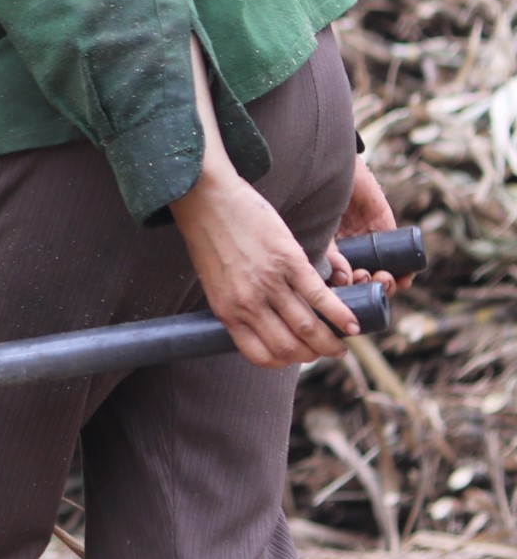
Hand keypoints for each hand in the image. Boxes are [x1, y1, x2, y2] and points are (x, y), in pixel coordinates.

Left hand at [169, 34, 355, 366]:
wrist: (205, 196)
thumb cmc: (209, 236)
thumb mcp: (214, 279)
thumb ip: (236, 303)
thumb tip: (261, 320)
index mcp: (227, 310)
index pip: (262, 355)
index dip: (285, 361)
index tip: (298, 356)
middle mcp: (248, 303)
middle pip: (290, 347)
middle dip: (314, 354)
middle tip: (328, 349)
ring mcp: (269, 282)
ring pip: (309, 328)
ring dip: (331, 341)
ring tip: (344, 341)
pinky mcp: (289, 261)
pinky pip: (320, 297)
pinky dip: (341, 314)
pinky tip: (352, 322)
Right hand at [326, 159, 405, 288]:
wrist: (332, 168)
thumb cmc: (316, 198)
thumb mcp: (318, 231)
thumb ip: (328, 255)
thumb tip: (344, 280)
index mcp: (329, 253)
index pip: (342, 281)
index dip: (348, 292)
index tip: (349, 289)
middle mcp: (349, 250)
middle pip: (364, 279)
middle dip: (369, 286)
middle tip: (367, 279)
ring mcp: (368, 241)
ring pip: (383, 272)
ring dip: (387, 283)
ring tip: (384, 279)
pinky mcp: (386, 229)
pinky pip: (400, 254)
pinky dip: (405, 269)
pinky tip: (405, 277)